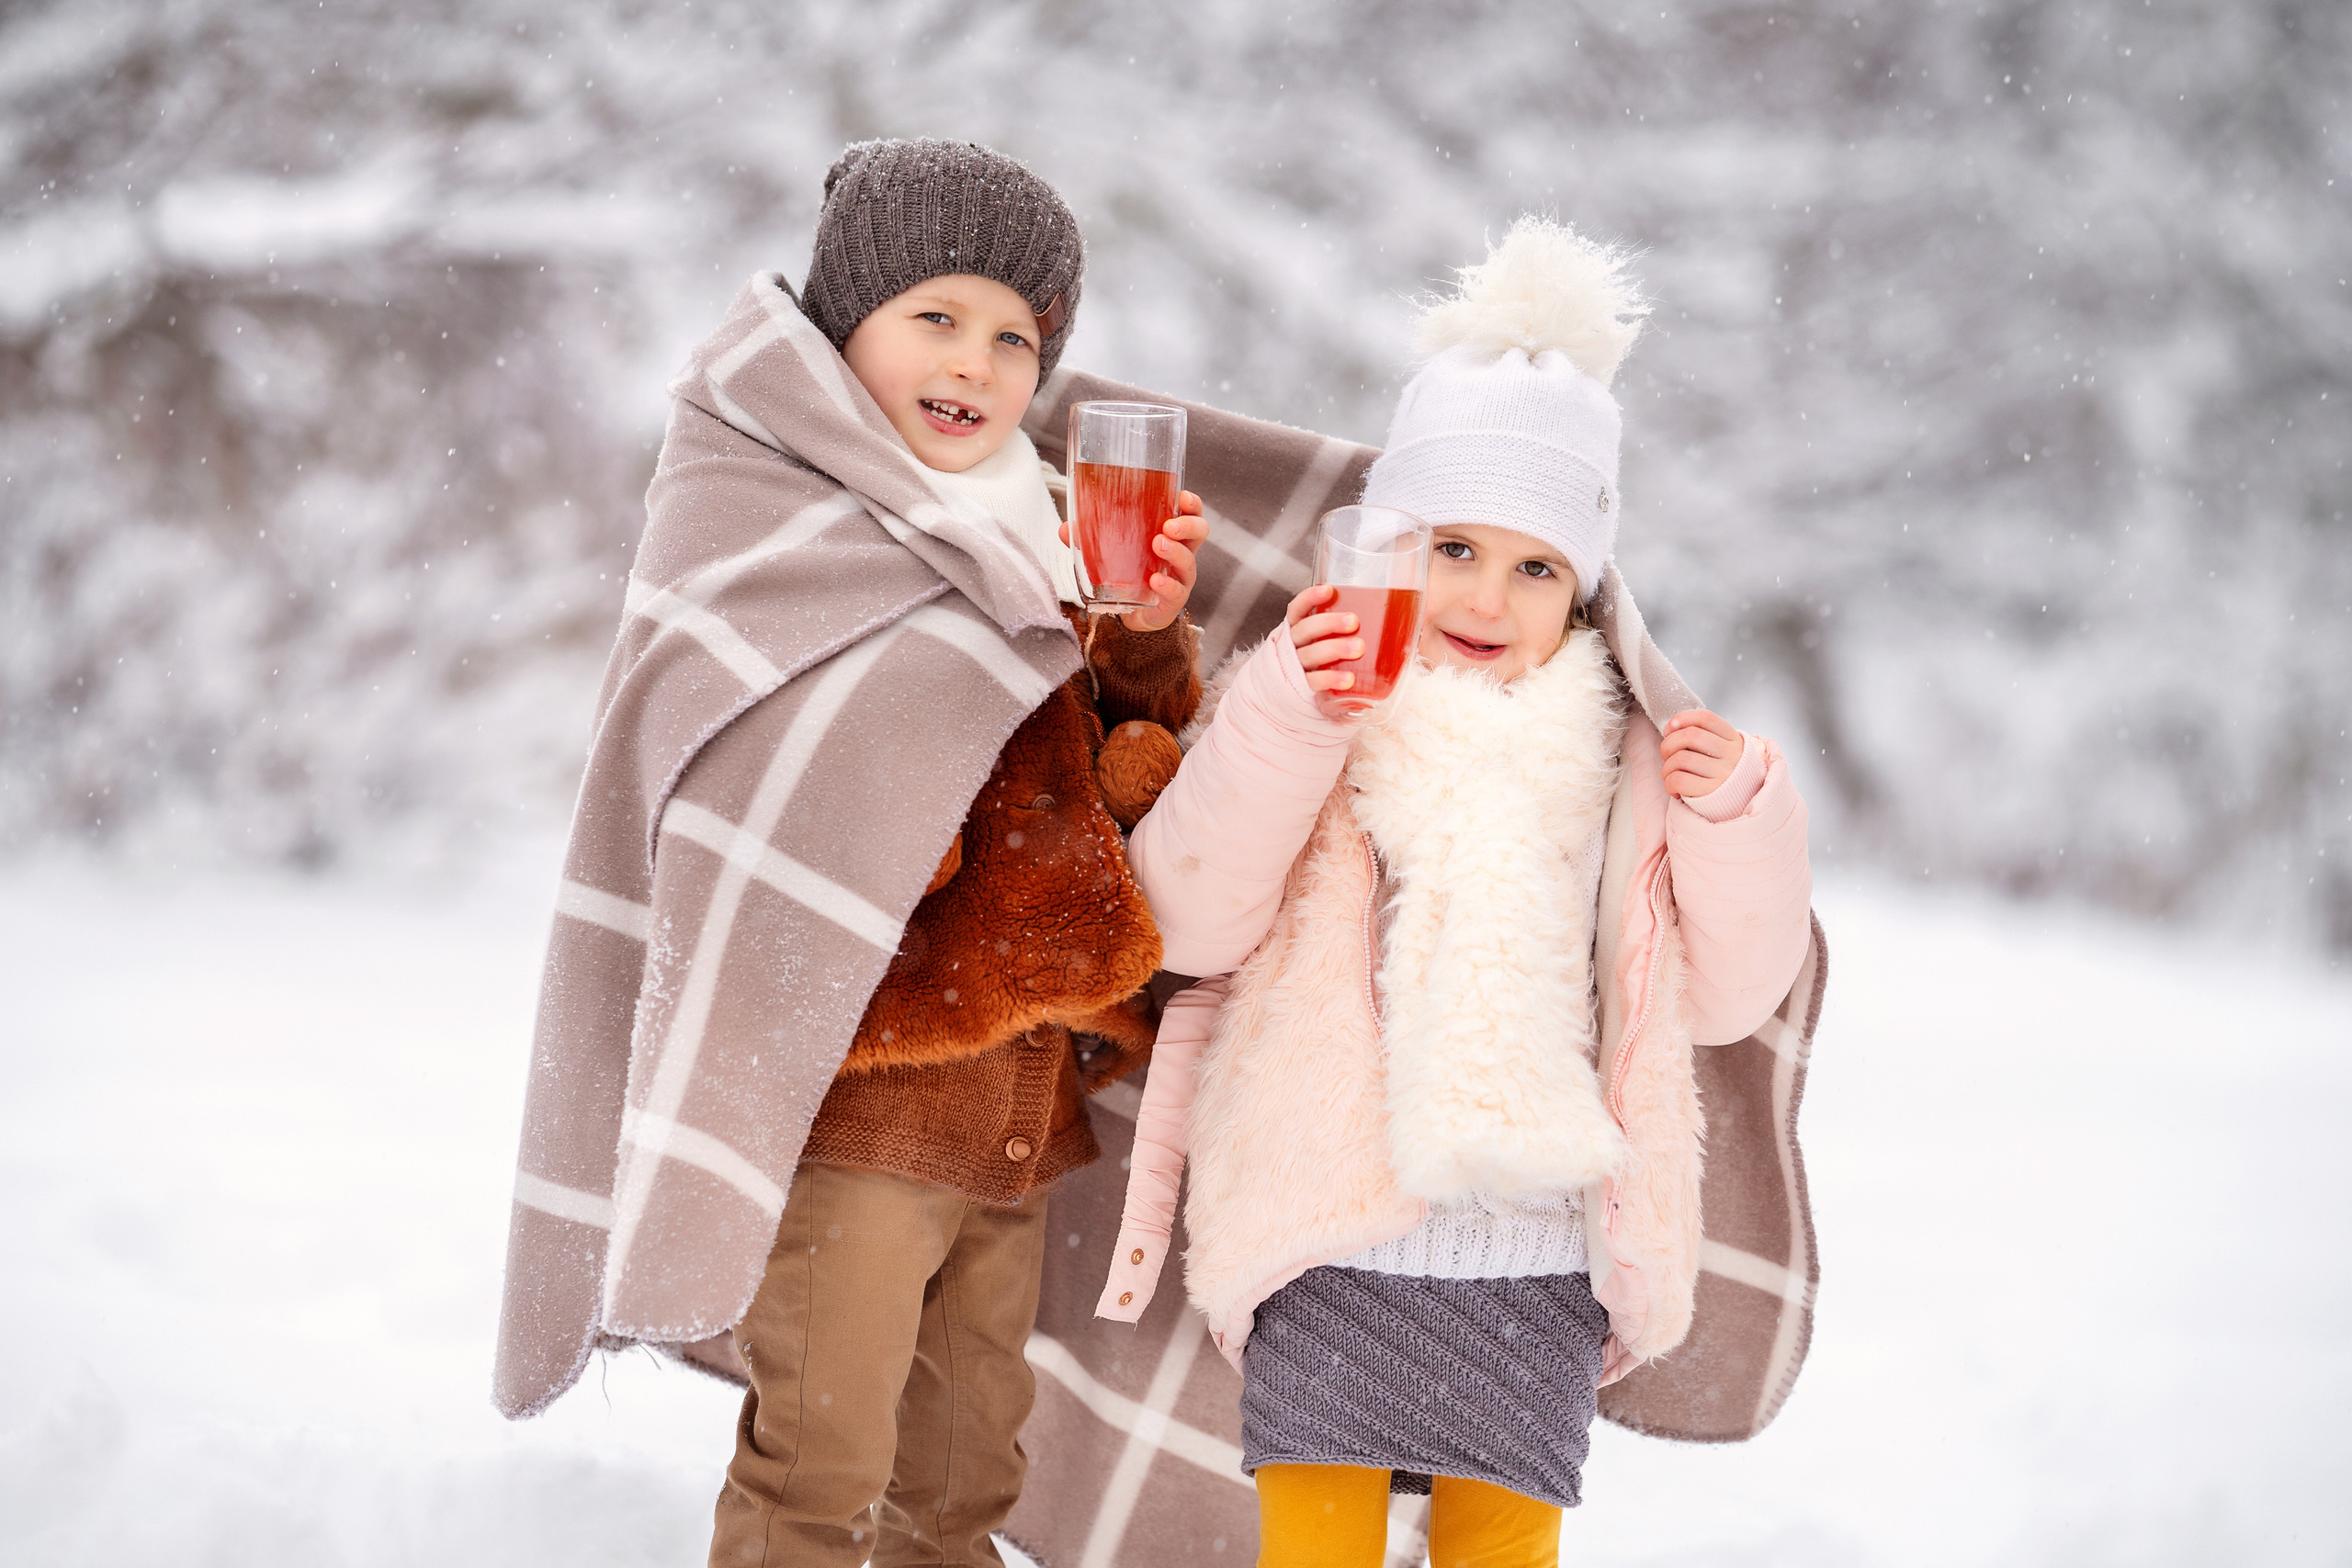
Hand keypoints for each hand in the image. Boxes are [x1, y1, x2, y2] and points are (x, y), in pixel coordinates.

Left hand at [1061, 491, 1208, 633]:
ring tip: (1157, 544)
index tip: (1182, 496)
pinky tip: (1155, 580)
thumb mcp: (1113, 553)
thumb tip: (1065, 529)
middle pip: (1200, 532)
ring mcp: (1180, 578)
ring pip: (1189, 561)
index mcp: (1173, 536)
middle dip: (1187, 524)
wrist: (1134, 614)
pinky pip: (1176, 591)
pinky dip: (1166, 585)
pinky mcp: (1173, 600)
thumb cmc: (1131, 574)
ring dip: (1175, 551)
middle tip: (1168, 525)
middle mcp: (1182, 554)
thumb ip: (1091, 540)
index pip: (1191, 513)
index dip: (1192, 503)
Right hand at [1284, 583, 1365, 706]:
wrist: (1297, 694)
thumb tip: (1395, 619)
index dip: (1310, 598)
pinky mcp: (1302, 688)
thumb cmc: (1319, 660)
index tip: (1329, 590)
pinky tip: (1349, 679)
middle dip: (1329, 623)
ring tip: (1358, 647)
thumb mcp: (1323, 641)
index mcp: (1298, 629)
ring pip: (1310, 654)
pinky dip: (1331, 679)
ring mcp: (1296, 667)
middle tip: (1354, 621)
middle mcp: (1293, 646)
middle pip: (1306, 629)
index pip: (1298, 609)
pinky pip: (1314, 681)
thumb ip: (1346, 630)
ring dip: (1334, 648)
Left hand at [1660, 709, 1744, 797]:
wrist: (1738, 802)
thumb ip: (1700, 736)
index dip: (1684, 718)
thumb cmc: (1720, 772)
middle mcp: (1731, 754)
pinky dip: (1669, 783)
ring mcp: (1723, 773)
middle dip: (1669, 743)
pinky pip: (1679, 780)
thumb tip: (1669, 729)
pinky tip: (1674, 789)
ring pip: (1682, 758)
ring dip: (1667, 767)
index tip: (1670, 727)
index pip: (1707, 718)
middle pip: (1691, 736)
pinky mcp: (1712, 792)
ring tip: (1670, 774)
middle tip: (1667, 754)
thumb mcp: (1720, 749)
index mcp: (1733, 739)